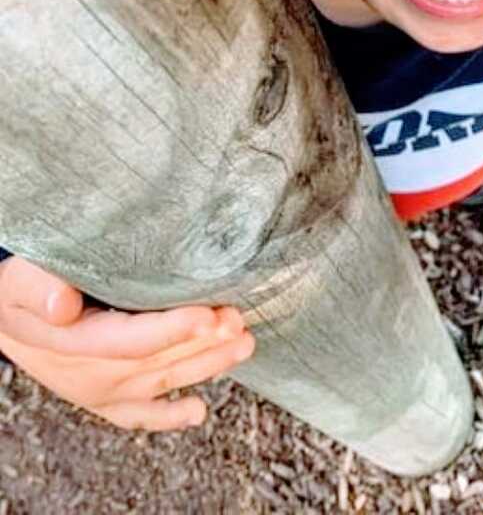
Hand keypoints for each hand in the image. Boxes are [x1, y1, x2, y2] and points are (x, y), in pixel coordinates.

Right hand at [0, 256, 254, 430]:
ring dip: (205, 367)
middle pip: (156, 362)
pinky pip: (140, 415)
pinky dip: (170, 417)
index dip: (172, 330)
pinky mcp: (105, 399)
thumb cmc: (19, 291)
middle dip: (203, 344)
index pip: (130, 340)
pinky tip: (198, 412)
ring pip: (160, 383)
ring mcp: (99, 391)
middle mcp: (90, 375)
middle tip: (239, 321)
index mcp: (73, 343)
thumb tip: (62, 304)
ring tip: (243, 345)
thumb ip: (38, 289)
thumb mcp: (19, 281)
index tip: (209, 315)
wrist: (2, 319)